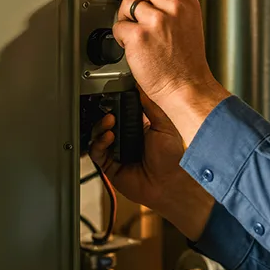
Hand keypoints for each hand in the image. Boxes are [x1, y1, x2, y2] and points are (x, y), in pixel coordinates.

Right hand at [89, 90, 214, 240]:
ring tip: (109, 122)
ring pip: (99, 136)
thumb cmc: (172, 157)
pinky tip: (108, 137)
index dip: (115, 106)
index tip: (113, 97)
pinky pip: (97, 153)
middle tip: (109, 110)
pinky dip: (99, 144)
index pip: (121, 114)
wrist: (170, 182)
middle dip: (105, 115)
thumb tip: (144, 87)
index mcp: (139, 129)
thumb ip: (152, 106)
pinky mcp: (110, 167)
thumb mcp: (164, 124)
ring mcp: (118, 153)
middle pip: (106, 124)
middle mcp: (127, 140)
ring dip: (101, 127)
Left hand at [112, 0, 229, 143]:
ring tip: (134, 31)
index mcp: (186, 3)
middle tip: (125, 2)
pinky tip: (132, 45)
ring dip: (124, 17)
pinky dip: (120, 36)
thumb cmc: (187, 63)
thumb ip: (172, 5)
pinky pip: (118, 26)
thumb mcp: (189, 24)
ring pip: (126, 3)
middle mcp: (173, 8)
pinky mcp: (139, 36)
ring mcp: (156, 21)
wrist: (188, 87)